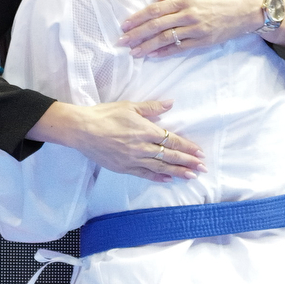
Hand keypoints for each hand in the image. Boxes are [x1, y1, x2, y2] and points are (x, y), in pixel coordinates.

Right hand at [50, 98, 205, 181]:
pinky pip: (144, 174)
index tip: (199, 152)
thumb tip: (170, 103)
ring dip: (177, 172)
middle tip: (203, 168)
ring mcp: (133, 160)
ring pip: (160, 167)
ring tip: (191, 176)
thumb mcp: (129, 107)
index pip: (172, 140)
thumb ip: (151, 107)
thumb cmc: (104, 115)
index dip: (187, 147)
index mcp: (146, 130)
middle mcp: (142, 147)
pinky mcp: (124, 168)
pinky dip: (157, 177)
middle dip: (188, 162)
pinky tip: (167, 180)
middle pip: (170, 156)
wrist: (82, 130)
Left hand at [120, 0, 265, 57]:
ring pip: (166, 39)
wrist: (248, 9)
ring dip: (147, 46)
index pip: (155, 9)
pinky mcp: (203, 41)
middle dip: (137, 34)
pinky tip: (153, 55)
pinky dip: (165, 52)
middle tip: (122, 41)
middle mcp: (188, 14)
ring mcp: (195, 30)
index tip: (125, 25)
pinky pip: (180, 48)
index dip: (138, 18)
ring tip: (134, 52)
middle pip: (156, 26)